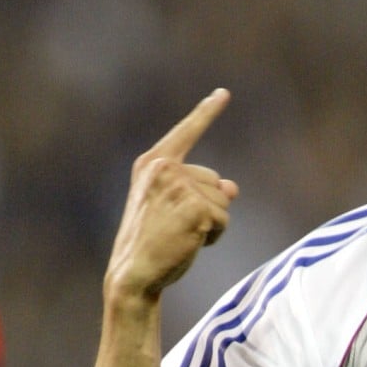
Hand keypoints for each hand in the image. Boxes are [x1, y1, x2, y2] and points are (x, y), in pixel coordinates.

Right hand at [105, 89, 239, 301]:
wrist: (134, 274)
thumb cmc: (152, 241)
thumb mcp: (174, 207)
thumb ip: (200, 190)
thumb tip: (233, 187)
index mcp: (153, 164)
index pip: (186, 133)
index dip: (207, 112)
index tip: (224, 93)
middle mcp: (164, 169)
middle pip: (215, 182)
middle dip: (207, 207)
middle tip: (174, 227)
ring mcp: (179, 186)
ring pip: (223, 202)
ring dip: (212, 224)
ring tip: (180, 235)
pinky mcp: (195, 207)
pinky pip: (224, 219)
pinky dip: (214, 236)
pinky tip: (189, 242)